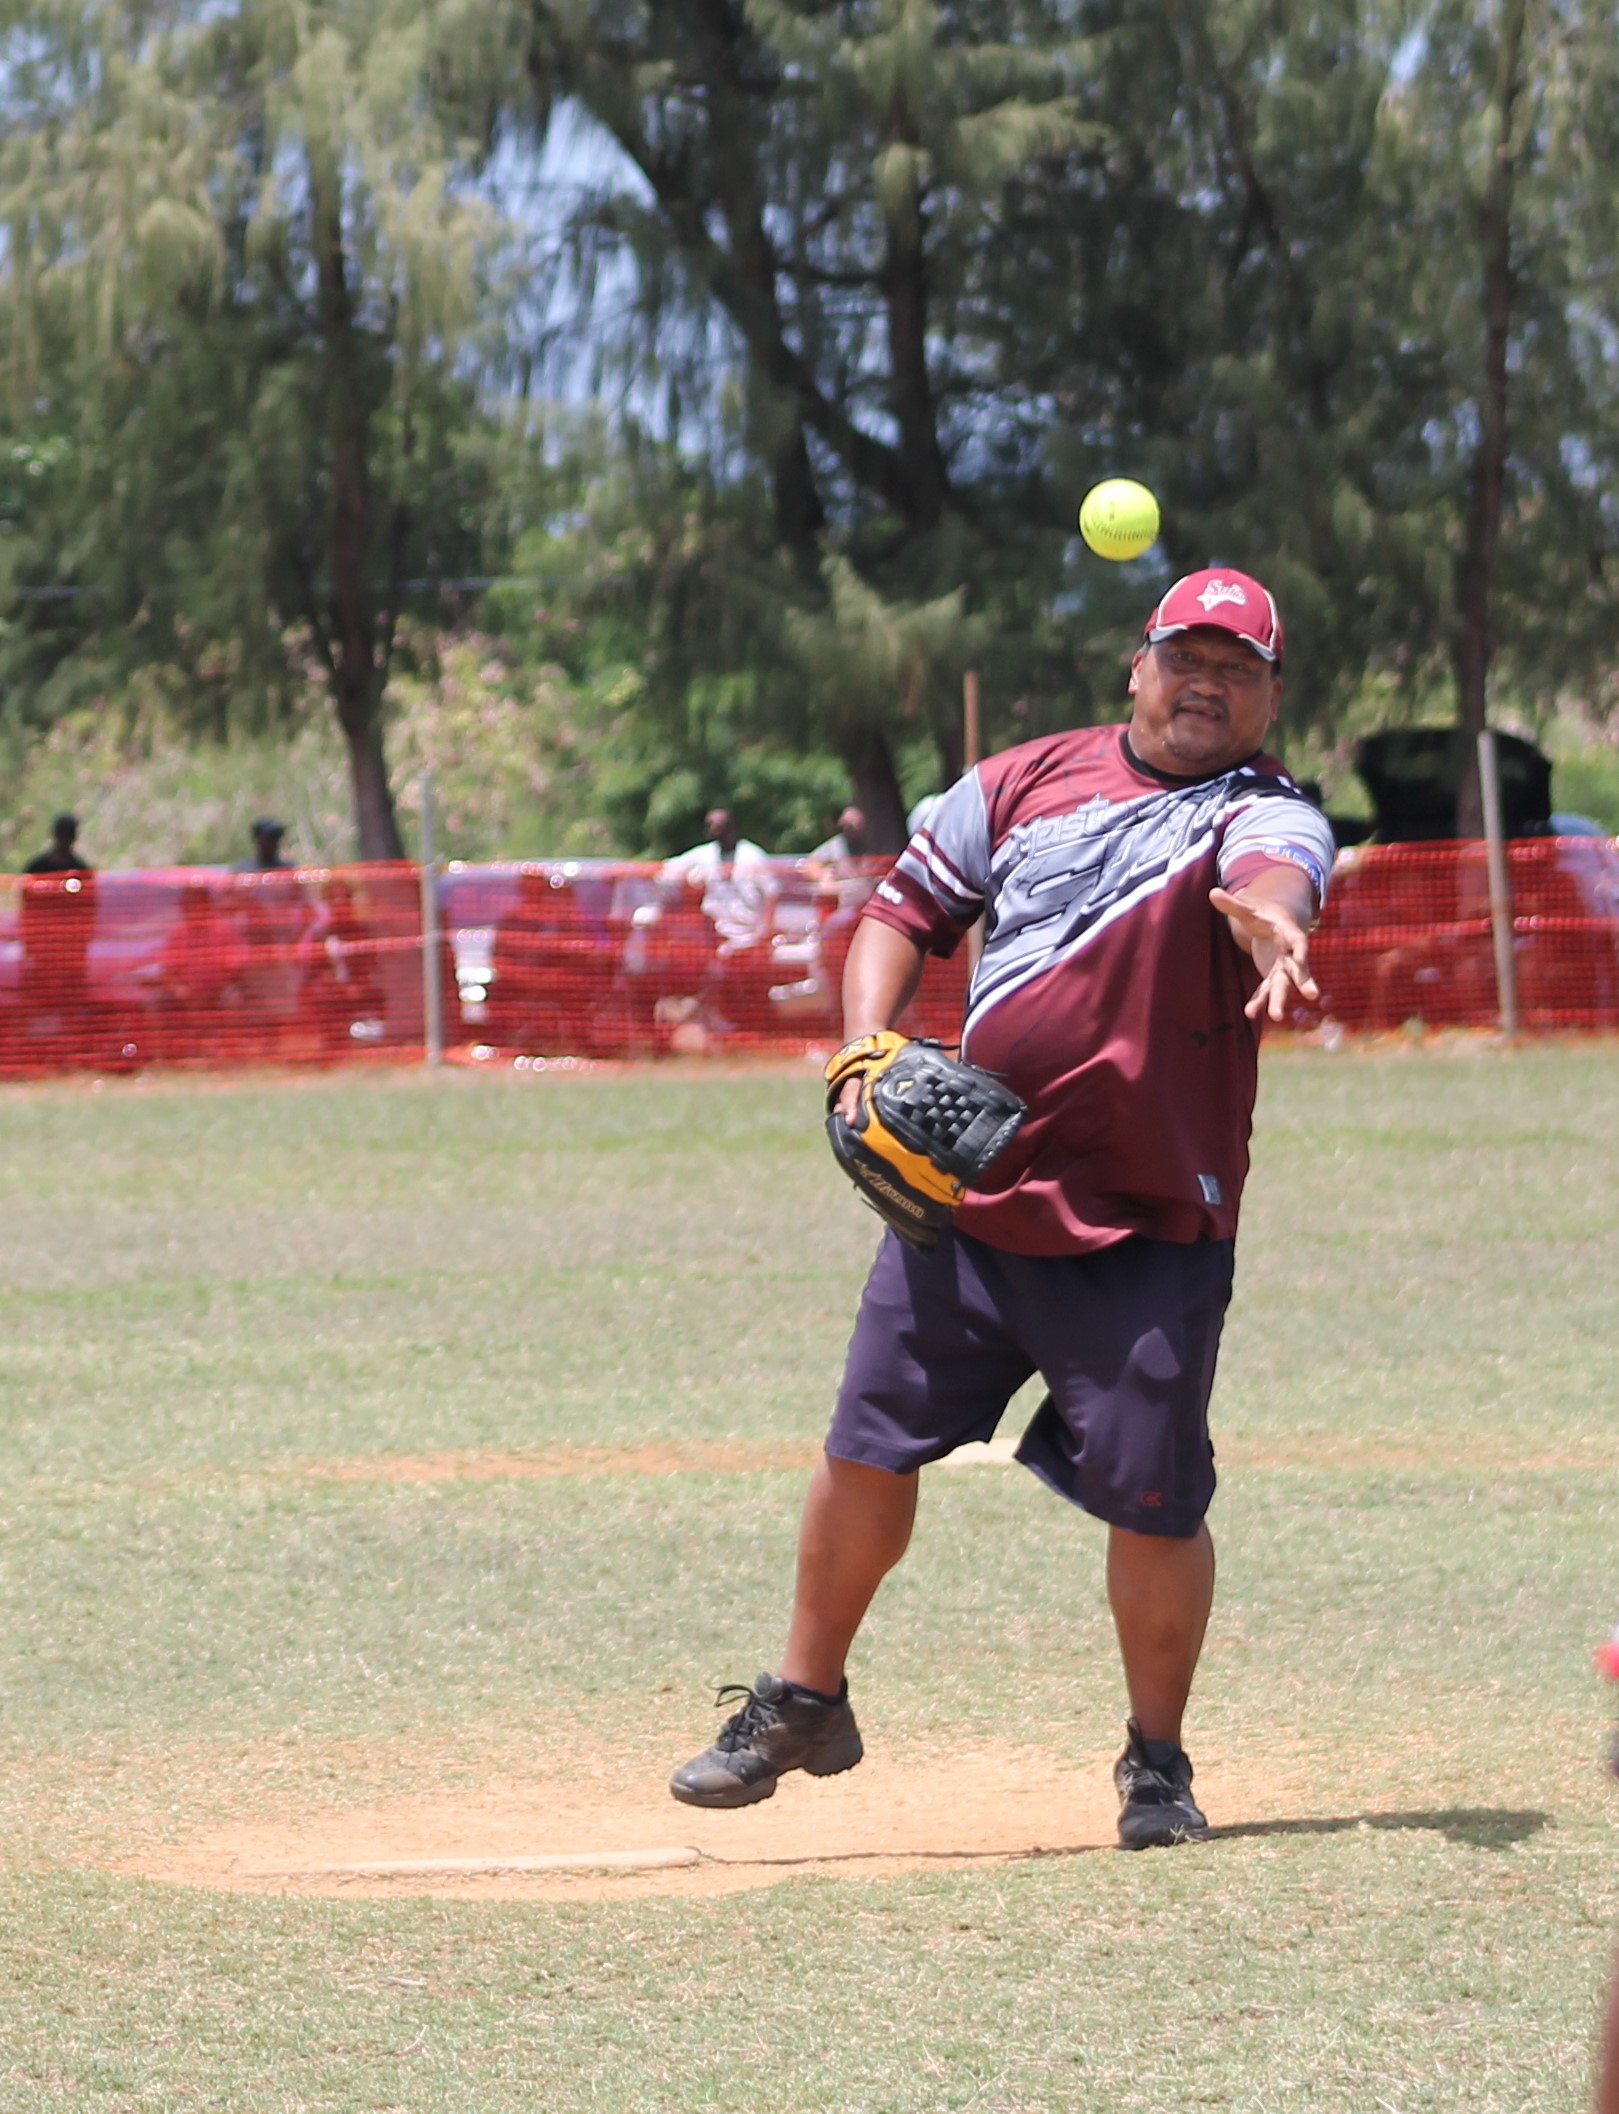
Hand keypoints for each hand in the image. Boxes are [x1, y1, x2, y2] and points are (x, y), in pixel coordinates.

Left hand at [1209, 886, 1318, 1021]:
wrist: (1275, 925)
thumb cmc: (1263, 916)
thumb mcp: (1249, 910)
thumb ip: (1233, 905)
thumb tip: (1212, 892)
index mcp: (1288, 932)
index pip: (1299, 941)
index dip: (1301, 949)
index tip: (1302, 960)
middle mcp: (1290, 953)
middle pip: (1298, 969)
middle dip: (1304, 982)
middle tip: (1313, 995)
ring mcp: (1283, 967)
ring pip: (1284, 986)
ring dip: (1279, 1001)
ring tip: (1276, 1017)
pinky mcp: (1273, 976)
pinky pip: (1267, 990)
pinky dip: (1260, 1001)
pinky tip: (1250, 1013)